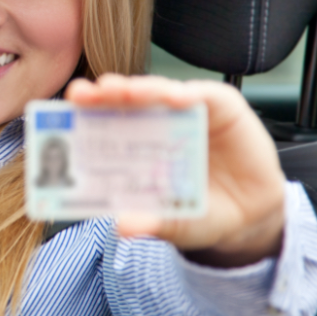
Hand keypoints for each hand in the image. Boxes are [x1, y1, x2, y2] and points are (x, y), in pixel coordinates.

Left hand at [65, 74, 284, 267]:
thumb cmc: (202, 212)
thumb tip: (121, 226)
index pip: (104, 121)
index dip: (85, 113)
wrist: (251, 217)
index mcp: (136, 144)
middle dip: (103, 94)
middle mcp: (157, 121)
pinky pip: (204, 95)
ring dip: (140, 89)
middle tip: (84, 94)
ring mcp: (188, 110)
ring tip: (123, 92)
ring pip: (158, 91)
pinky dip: (189, 94)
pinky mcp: (222, 106)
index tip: (65, 108)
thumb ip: (151, 222)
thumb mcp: (175, 223)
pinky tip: (177, 98)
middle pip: (125, 100)